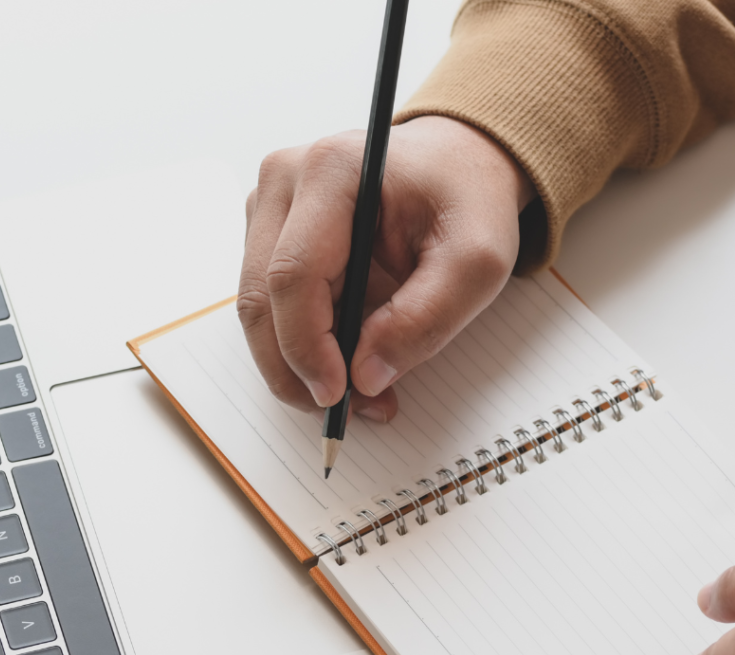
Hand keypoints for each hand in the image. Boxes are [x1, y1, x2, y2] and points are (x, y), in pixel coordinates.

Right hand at [238, 116, 535, 420]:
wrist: (455, 165)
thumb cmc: (465, 200)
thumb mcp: (477, 261)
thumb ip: (426, 319)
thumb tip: (365, 377)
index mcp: (332, 170)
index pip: (292, 275)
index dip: (306, 347)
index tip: (337, 395)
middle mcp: (284, 180)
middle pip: (261, 300)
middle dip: (295, 370)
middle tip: (343, 410)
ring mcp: (268, 206)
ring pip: (257, 310)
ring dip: (294, 366)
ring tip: (353, 394)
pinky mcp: (267, 233)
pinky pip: (267, 307)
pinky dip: (297, 347)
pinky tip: (340, 361)